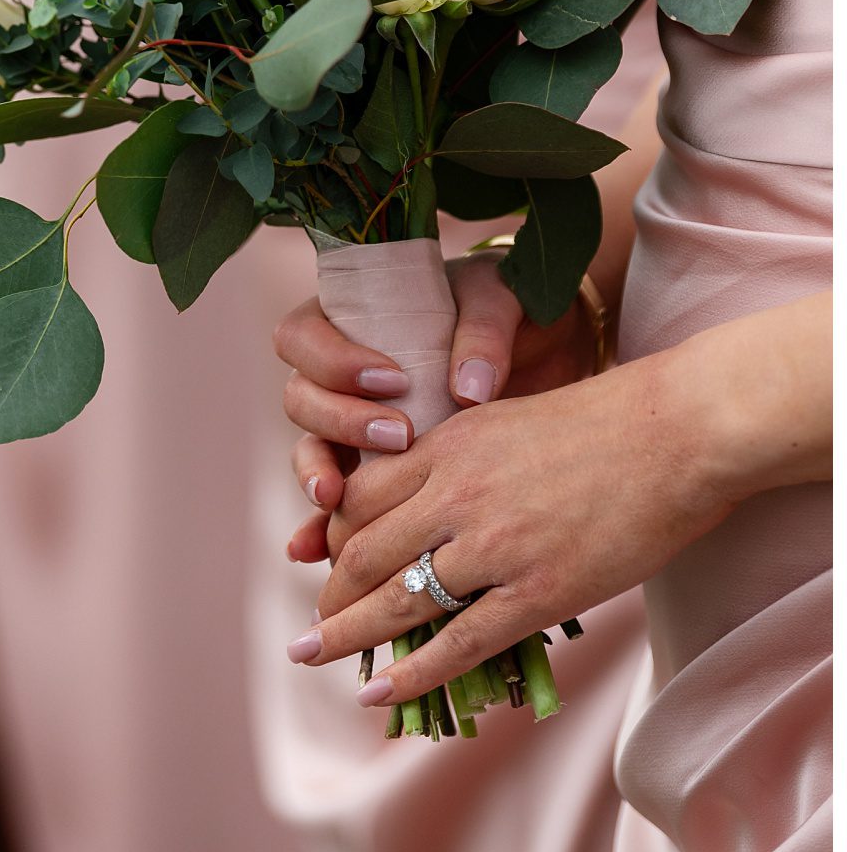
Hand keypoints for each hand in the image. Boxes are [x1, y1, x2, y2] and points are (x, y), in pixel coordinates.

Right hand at [273, 251, 596, 559]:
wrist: (548, 346)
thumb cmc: (512, 309)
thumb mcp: (500, 299)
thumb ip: (483, 330)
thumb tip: (469, 387)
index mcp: (351, 321)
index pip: (303, 337)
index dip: (332, 360)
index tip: (391, 379)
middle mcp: (340, 376)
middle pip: (302, 399)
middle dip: (339, 421)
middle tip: (397, 435)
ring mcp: (353, 426)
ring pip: (311, 451)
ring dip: (318, 474)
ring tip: (336, 498)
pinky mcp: (380, 472)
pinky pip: (338, 503)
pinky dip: (318, 528)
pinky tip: (309, 552)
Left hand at [283, 352, 733, 703]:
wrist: (678, 431)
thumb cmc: (603, 423)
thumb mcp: (501, 420)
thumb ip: (456, 457)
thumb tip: (425, 495)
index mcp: (444, 448)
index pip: (358, 500)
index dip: (334, 538)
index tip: (328, 562)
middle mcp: (455, 495)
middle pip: (363, 553)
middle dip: (331, 593)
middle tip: (314, 623)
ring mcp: (495, 546)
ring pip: (398, 600)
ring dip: (347, 634)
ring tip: (310, 655)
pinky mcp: (539, 590)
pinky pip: (461, 642)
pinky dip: (413, 672)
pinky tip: (379, 694)